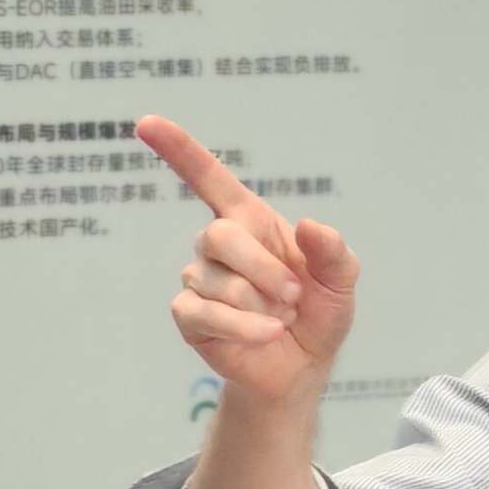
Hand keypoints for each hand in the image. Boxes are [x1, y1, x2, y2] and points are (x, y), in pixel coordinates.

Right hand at [138, 115, 359, 402]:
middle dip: (264, 269)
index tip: (147, 123)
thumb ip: (333, 250)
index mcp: (251, 222)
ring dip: (260, 303)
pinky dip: (243, 325)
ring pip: (215, 280)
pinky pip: (203, 313)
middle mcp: (218, 245)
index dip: (179, 150)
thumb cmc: (319, 312)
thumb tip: (307, 225)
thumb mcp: (340, 280)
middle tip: (295, 295)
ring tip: (281, 318)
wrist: (303, 364)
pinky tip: (266, 334)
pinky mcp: (189, 316)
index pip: (209, 178)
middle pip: (220, 235)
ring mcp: (199, 279)